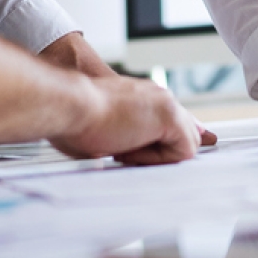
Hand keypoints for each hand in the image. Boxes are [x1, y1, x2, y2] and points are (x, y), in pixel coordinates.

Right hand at [50, 74, 215, 165]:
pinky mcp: (169, 116)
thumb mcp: (104, 132)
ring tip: (125, 152)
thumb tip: (126, 156)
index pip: (173, 124)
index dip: (165, 147)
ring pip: (187, 143)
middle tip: (126, 155)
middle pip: (186, 133)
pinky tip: (132, 150)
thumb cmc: (75, 122)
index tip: (148, 159)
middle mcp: (158, 96)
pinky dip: (161, 160)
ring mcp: (166, 103)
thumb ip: (125, 140)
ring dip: (160, 157)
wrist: (71, 107)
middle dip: (163, 153)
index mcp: (143, 98)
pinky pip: (184, 151)